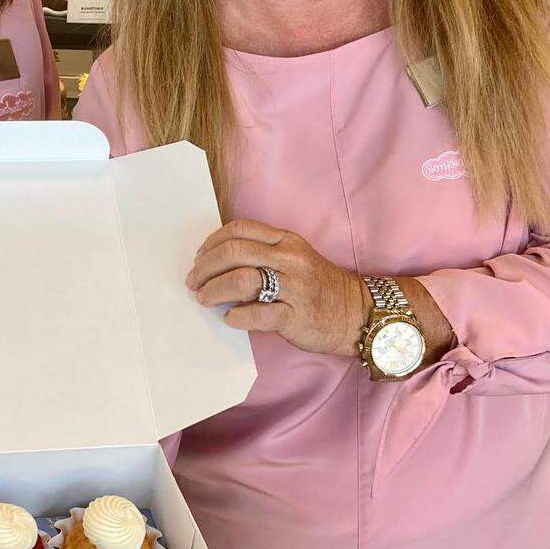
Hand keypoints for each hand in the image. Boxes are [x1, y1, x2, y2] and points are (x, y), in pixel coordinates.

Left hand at [186, 218, 367, 356]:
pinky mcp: (295, 316)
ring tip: (205, 299)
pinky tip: (230, 318)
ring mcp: (293, 287)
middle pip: (233, 252)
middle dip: (205, 268)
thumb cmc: (318, 287)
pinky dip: (236, 316)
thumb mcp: (294, 257)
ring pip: (241, 280)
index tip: (200, 257)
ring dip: (214, 290)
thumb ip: (262, 253)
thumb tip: (216, 261)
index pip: (239, 230)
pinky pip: (256, 314)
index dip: (212, 242)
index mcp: (286, 240)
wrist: (356, 314)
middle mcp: (289, 259)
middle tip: (193, 282)